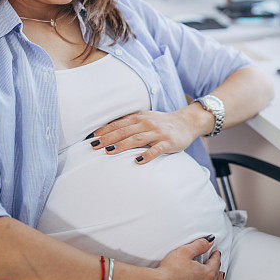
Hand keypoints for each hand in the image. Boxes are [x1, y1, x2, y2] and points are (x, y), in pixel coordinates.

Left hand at [89, 106, 212, 163]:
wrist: (186, 122)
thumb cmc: (162, 123)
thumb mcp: (145, 118)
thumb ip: (130, 122)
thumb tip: (108, 128)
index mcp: (140, 118)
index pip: (119, 124)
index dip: (105, 130)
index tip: (92, 137)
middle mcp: (148, 123)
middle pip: (125, 131)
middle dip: (109, 138)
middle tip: (94, 146)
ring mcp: (158, 133)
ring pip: (137, 139)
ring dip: (122, 145)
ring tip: (109, 152)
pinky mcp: (168, 142)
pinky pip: (157, 149)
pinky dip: (147, 155)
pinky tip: (138, 161)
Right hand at [142, 236, 223, 279]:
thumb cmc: (169, 271)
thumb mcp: (184, 251)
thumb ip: (199, 245)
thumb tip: (209, 241)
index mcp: (207, 274)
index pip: (215, 262)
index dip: (216, 255)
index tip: (215, 252)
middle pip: (216, 276)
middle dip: (217, 268)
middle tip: (216, 263)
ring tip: (218, 278)